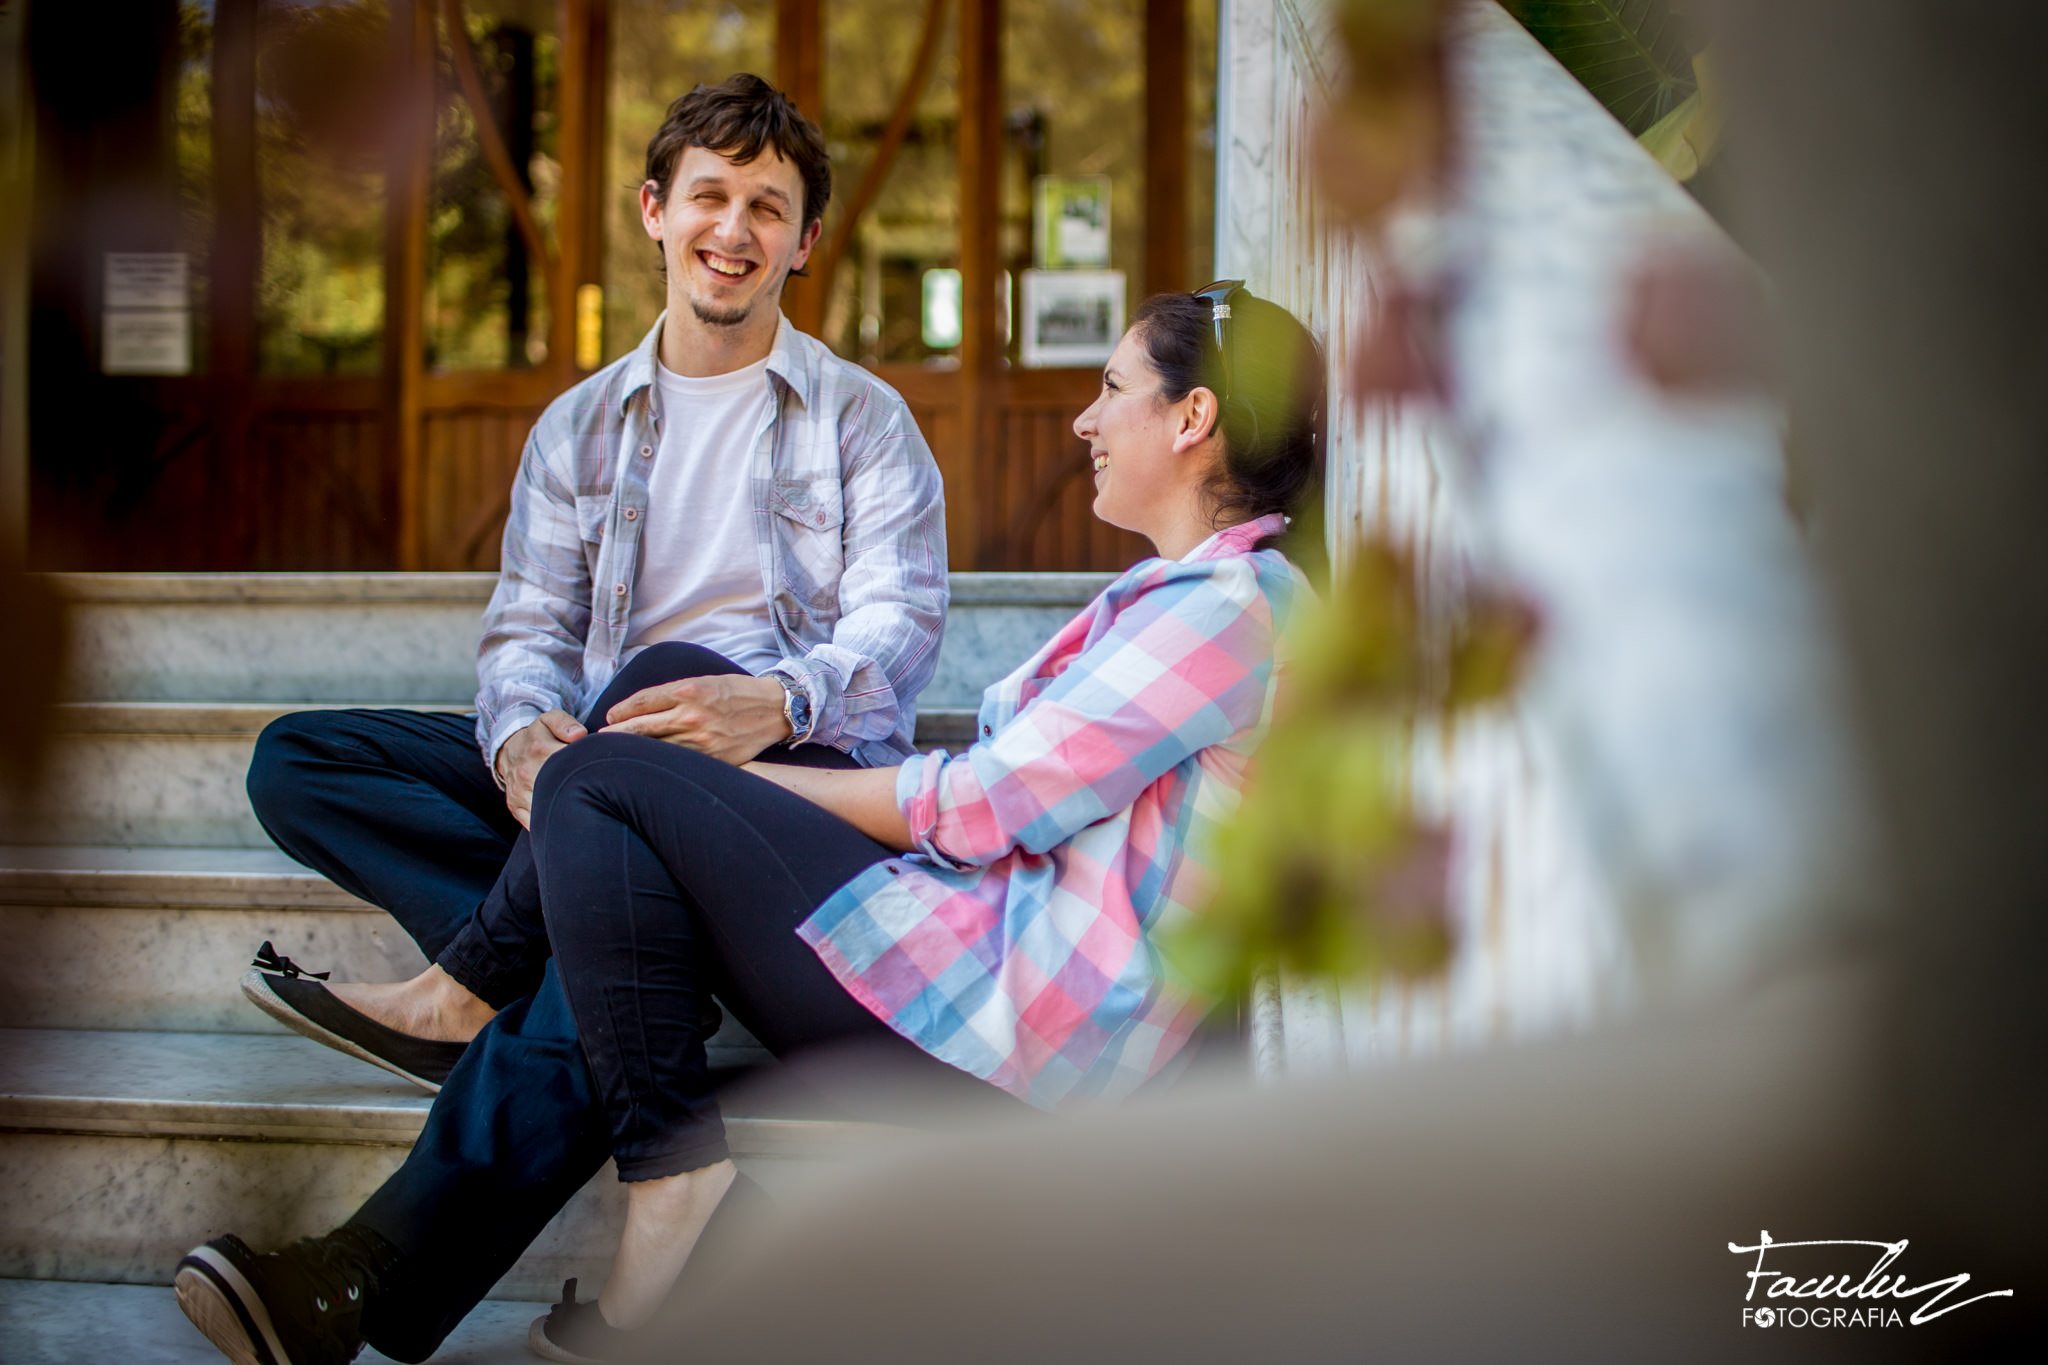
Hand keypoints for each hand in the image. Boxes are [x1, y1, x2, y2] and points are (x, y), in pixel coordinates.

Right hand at [495, 709, 586, 828]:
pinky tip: (567, 822)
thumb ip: (565, 723)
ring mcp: (519, 792)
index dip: (589, 769)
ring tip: (585, 810)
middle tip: (597, 795)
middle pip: (561, 790)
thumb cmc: (538, 736)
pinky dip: (551, 827)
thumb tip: (580, 735)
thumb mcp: (550, 720)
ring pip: (546, 810)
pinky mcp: (515, 807)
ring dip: (568, 813)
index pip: (571, 762)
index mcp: (539, 749)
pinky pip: (534, 824)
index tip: (602, 772)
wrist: (509, 751)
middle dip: (582, 794)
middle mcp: (527, 772)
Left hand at [605, 674, 792, 764]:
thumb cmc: (738, 693)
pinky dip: (662, 764)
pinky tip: (650, 767)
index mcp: (688, 690)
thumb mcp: (706, 682)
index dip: (622, 711)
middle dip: (616, 735)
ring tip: (616, 758)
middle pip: (641, 728)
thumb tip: (643, 709)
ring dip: (635, 753)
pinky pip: (679, 762)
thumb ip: (675, 694)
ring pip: (657, 749)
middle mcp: (691, 715)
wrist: (775, 710)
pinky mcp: (712, 758)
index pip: (643, 701)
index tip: (610, 718)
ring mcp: (701, 739)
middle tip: (597, 742)